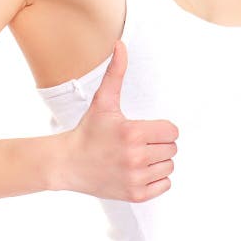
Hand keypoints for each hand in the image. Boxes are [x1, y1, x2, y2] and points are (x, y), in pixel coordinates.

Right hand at [62, 40, 179, 200]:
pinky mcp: (136, 195)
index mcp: (133, 133)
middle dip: (158, 143)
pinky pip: (164, 185)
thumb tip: (121, 44)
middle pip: (172, 149)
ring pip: (169, 166)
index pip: (172, 131)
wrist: (68, 164)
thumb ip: (116, 72)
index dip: (160, 128)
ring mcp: (136, 179)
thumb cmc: (89, 130)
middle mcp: (136, 157)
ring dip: (158, 161)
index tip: (143, 129)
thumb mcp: (103, 101)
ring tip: (136, 156)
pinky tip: (137, 171)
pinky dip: (156, 179)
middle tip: (137, 143)